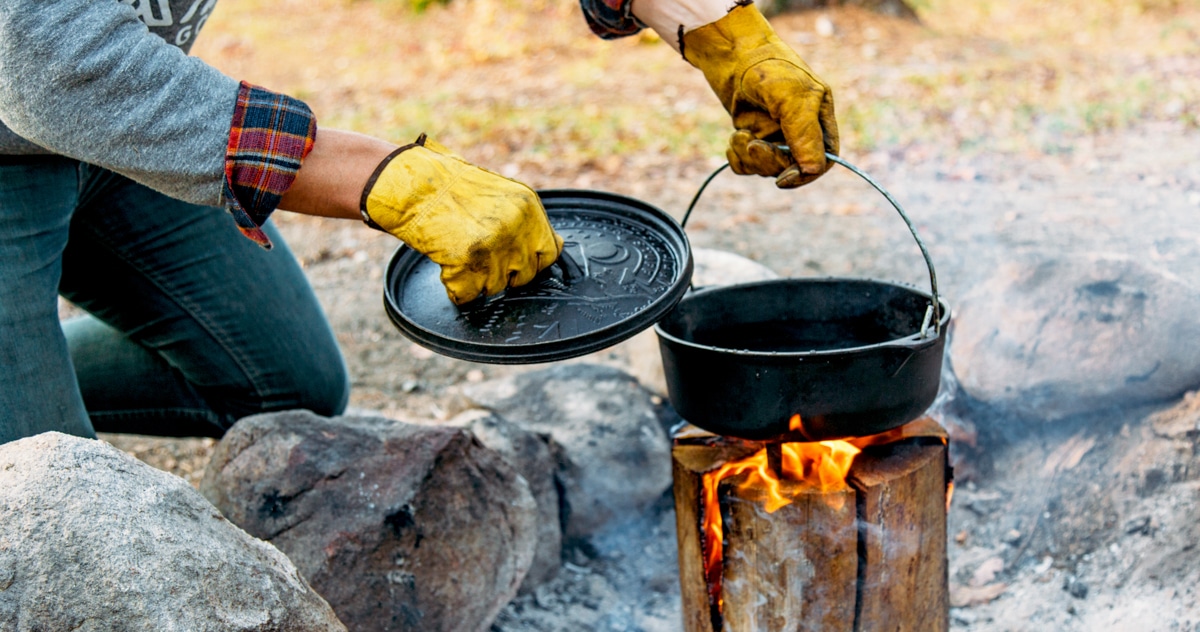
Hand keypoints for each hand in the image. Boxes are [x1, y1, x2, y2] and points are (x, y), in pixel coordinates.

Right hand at [361, 134, 562, 304]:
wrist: (414, 185)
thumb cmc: (451, 187)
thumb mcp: (501, 194)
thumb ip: (522, 221)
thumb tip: (541, 250)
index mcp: (528, 209)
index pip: (551, 253)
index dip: (534, 262)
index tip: (519, 263)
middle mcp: (516, 229)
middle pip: (525, 276)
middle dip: (505, 274)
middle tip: (482, 259)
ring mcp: (493, 248)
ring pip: (496, 288)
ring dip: (478, 280)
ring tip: (460, 255)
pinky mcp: (466, 264)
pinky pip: (468, 295)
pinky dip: (457, 289)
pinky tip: (448, 268)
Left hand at [682, 4, 838, 187]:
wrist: (730, 54)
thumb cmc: (767, 68)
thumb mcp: (790, 98)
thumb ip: (805, 133)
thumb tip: (813, 169)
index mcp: (820, 119)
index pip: (823, 160)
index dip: (805, 174)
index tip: (782, 178)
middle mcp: (800, 130)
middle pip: (792, 167)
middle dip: (770, 163)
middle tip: (752, 145)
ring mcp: (775, 135)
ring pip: (767, 168)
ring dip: (750, 158)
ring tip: (738, 135)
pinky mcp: (753, 136)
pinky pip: (748, 165)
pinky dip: (738, 158)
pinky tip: (733, 138)